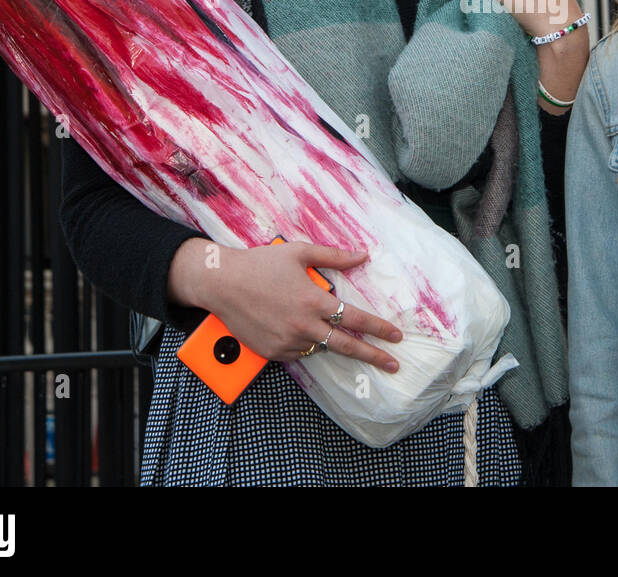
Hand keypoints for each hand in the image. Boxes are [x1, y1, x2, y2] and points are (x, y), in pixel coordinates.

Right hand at [208, 240, 402, 370]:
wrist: (222, 283)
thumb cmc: (261, 263)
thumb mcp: (300, 252)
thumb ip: (334, 257)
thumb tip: (362, 256)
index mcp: (314, 301)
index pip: (356, 319)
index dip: (379, 329)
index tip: (396, 337)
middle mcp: (303, 325)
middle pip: (346, 346)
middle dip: (373, 356)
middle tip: (393, 364)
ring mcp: (287, 341)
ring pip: (320, 348)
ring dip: (331, 343)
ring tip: (333, 334)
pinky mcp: (272, 352)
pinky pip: (298, 352)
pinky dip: (305, 344)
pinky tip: (301, 331)